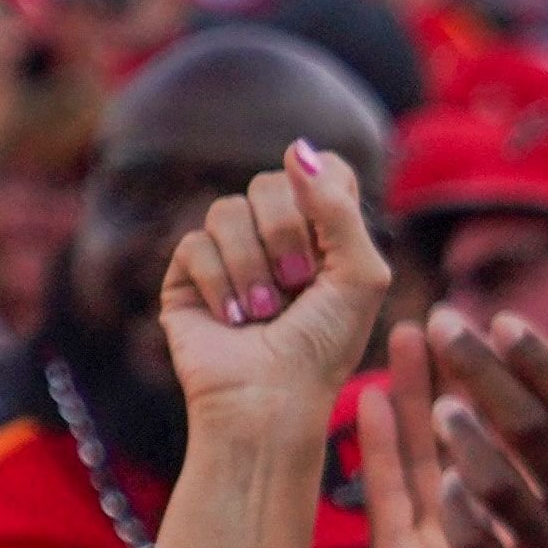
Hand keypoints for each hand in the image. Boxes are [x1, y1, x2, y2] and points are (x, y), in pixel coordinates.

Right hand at [157, 142, 396, 421]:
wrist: (269, 401)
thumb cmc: (324, 348)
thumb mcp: (361, 275)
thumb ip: (339, 207)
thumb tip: (297, 146)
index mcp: (325, 233)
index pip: (321, 169)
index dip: (322, 192)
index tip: (327, 238)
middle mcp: (277, 236)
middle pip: (270, 183)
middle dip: (287, 234)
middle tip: (298, 283)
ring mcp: (229, 253)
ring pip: (226, 210)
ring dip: (252, 267)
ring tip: (264, 313)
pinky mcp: (186, 274)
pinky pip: (194, 243)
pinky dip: (220, 284)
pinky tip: (233, 320)